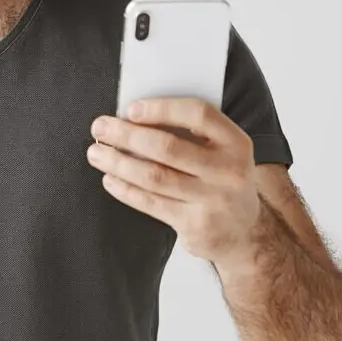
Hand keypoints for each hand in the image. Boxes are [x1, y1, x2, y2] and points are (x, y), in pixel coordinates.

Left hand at [87, 97, 260, 266]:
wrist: (245, 232)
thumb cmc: (221, 179)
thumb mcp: (221, 151)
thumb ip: (190, 132)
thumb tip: (133, 116)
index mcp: (236, 142)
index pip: (198, 114)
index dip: (161, 108)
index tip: (130, 109)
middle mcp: (228, 171)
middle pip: (168, 147)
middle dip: (127, 135)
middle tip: (100, 127)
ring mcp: (213, 200)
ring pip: (154, 176)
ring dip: (118, 162)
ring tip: (96, 153)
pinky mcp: (196, 225)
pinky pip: (151, 202)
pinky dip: (125, 189)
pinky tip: (110, 179)